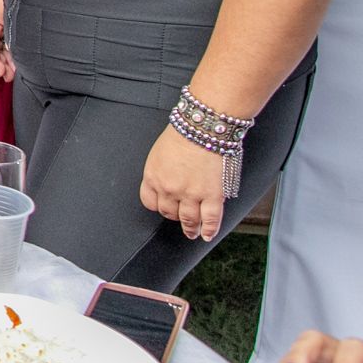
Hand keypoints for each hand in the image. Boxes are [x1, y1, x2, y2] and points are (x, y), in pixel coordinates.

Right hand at [0, 0, 13, 81]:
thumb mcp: (10, 18)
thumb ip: (9, 38)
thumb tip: (10, 55)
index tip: (1, 72)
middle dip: (2, 64)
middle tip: (9, 76)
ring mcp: (4, 24)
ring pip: (2, 47)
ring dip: (8, 60)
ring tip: (15, 71)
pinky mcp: (12, 24)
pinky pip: (9, 42)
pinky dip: (12, 51)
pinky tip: (19, 59)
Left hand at [140, 126, 226, 240]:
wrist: (201, 128)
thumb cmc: (182, 134)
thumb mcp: (159, 152)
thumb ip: (161, 170)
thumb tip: (167, 179)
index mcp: (153, 176)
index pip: (150, 202)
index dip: (158, 206)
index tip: (164, 207)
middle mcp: (169, 189)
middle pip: (168, 212)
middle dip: (174, 216)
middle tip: (180, 218)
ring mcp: (190, 194)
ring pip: (188, 219)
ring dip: (190, 228)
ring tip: (193, 232)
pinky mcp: (211, 195)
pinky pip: (210, 219)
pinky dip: (209, 229)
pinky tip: (207, 234)